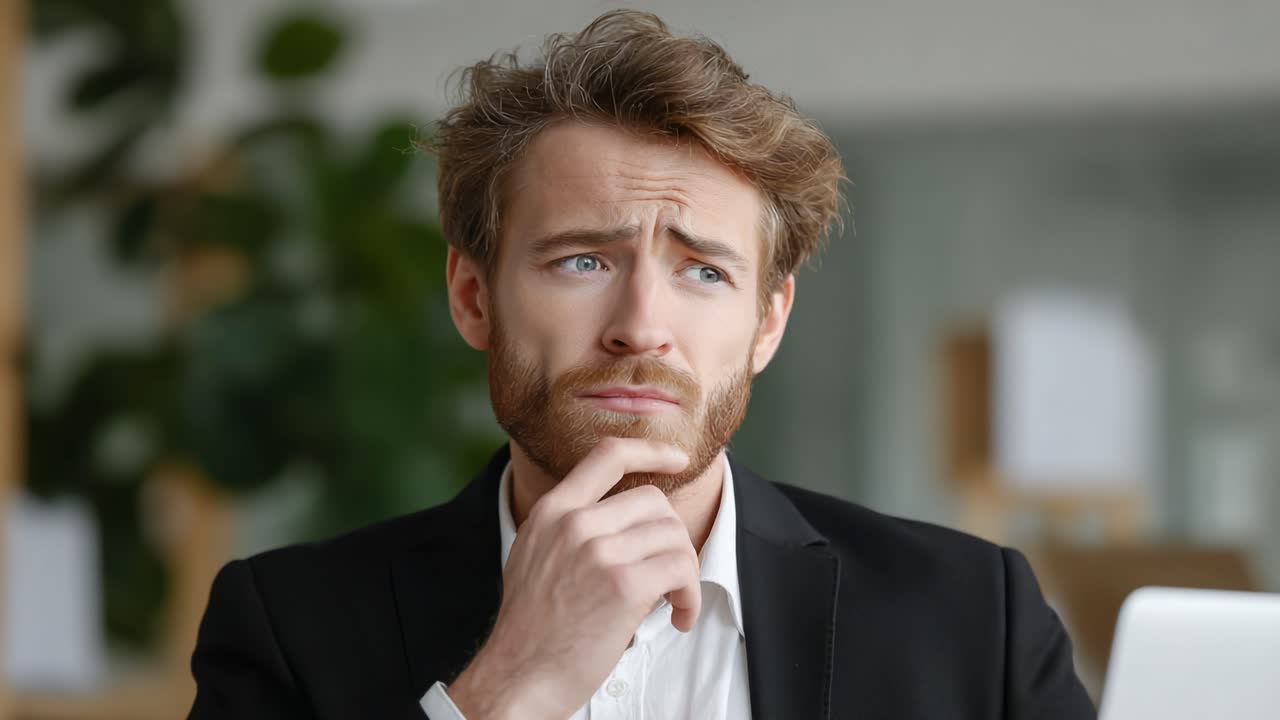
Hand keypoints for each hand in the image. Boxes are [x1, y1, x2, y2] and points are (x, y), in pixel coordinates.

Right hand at [448, 437, 701, 719]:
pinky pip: (682, 570)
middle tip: (670, 574)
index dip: (650, 450)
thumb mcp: (533, 555)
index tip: (677, 458)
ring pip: (674, 536)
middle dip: (672, 537)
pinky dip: (690, 595)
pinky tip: (679, 617)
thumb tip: (617, 518)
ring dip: (686, 572)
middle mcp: (575, 523)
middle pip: (654, 501)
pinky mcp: (623, 585)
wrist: (518, 675)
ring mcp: (599, 551)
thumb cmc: (531, 628)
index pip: (607, 456)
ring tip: (674, 602)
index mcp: (552, 511)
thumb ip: (567, 528)